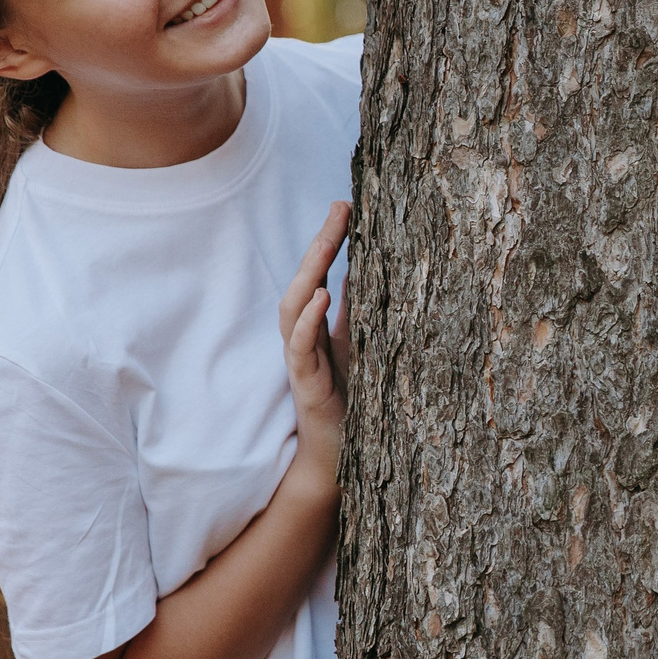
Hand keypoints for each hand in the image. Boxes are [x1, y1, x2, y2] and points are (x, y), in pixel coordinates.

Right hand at [282, 201, 350, 485]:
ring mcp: (301, 360)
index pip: (318, 272)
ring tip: (327, 242)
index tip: (348, 204)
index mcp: (317, 326)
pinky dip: (308, 320)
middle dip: (321, 242)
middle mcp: (304, 337)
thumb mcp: (358, 347)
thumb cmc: (349, 400)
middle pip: (304, 280)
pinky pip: (300, 347)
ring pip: (293, 308)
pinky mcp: (305, 384)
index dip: (330, 239)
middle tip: (341, 207)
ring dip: (309, 273)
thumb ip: (356, 312)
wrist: (338, 454)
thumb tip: (364, 271)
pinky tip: (321, 296)